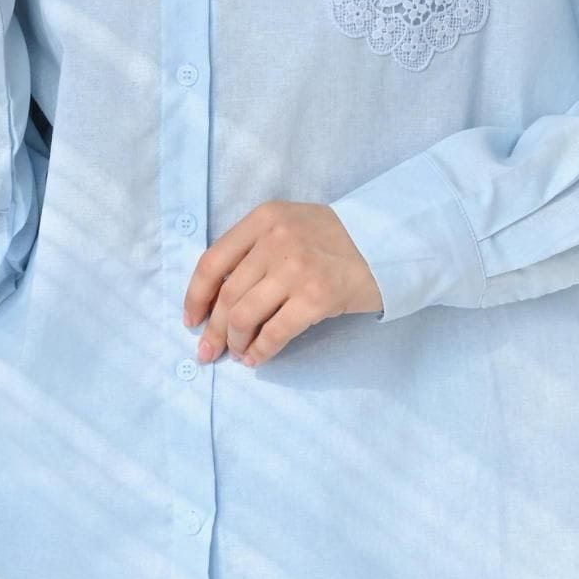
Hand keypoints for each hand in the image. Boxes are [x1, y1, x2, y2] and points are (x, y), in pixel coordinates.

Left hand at [182, 200, 383, 367]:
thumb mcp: (289, 224)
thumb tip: (217, 299)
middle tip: (209, 351)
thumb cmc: (334, 238)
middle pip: (227, 295)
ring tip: (239, 353)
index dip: (196, 295)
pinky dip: (261, 351)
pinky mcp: (316, 297)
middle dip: (214, 330)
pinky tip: (258, 359)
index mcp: (263, 219)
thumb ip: (254, 249)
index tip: (191, 319)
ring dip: (236, 342)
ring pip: (245, 316)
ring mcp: (296, 269)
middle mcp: (275, 240)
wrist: (388, 242)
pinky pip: (275, 333)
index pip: (213, 261)